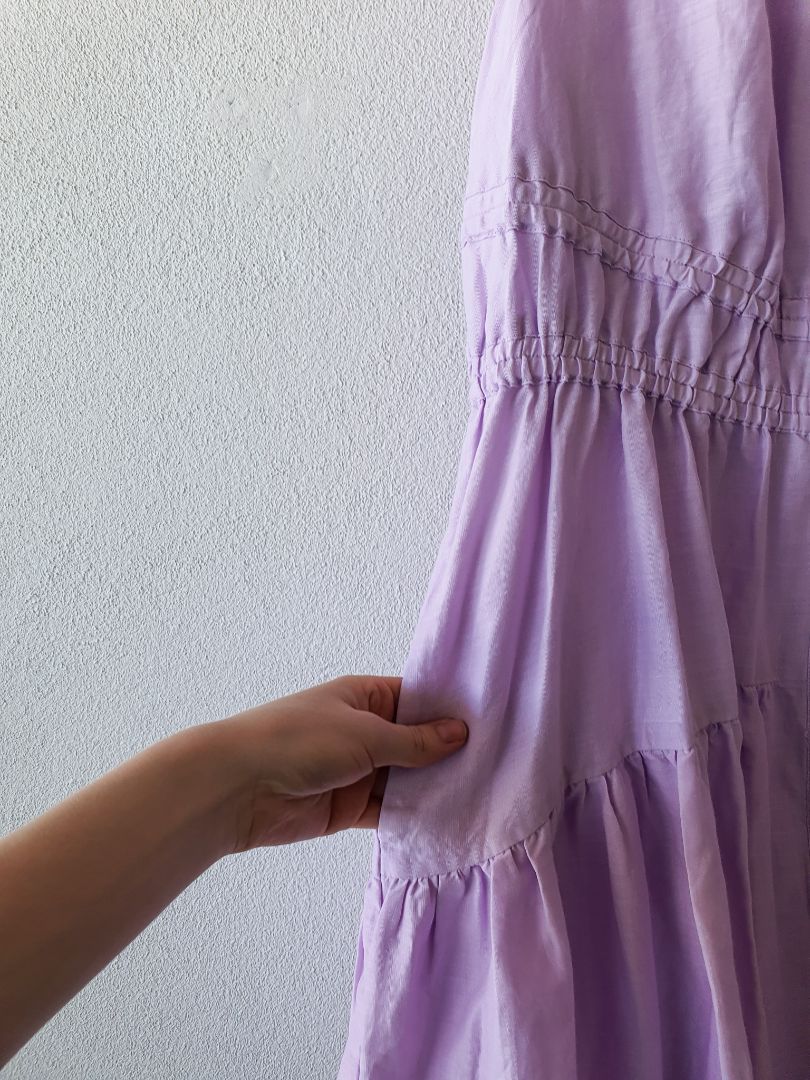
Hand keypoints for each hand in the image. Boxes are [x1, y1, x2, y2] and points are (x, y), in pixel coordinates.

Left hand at [211, 674, 468, 851]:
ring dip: (434, 788)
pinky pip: (390, 811)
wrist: (239, 788)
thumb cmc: (297, 740)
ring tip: (484, 795)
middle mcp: (363, 730)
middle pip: (416, 742)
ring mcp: (357, 770)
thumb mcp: (364, 734)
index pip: (416, 699)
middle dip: (447, 754)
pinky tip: (449, 821)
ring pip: (406, 779)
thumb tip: (460, 732)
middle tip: (498, 764)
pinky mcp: (349, 808)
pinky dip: (413, 817)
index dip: (449, 711)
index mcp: (364, 697)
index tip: (491, 722)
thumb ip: (414, 741)